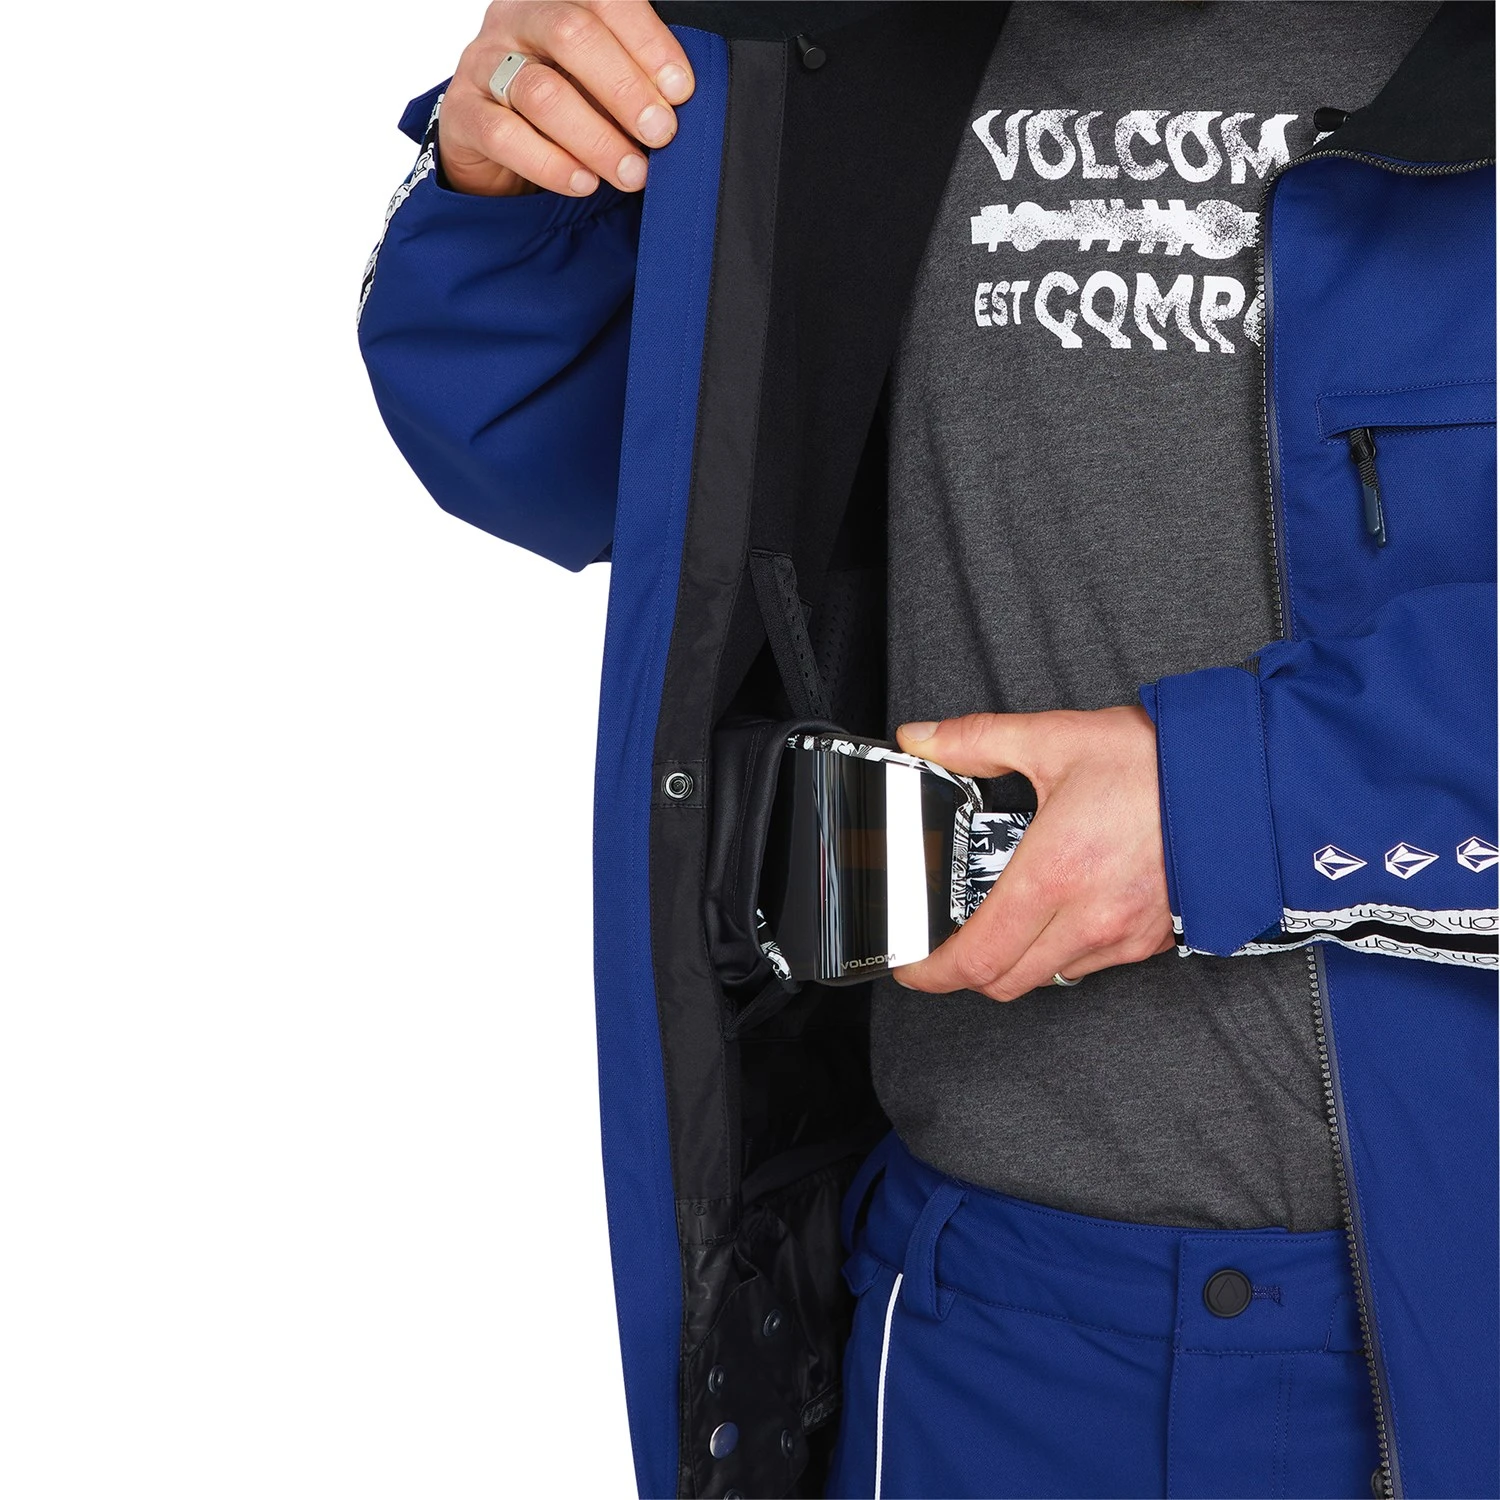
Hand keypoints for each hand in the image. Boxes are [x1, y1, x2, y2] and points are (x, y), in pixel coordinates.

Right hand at [438, 2, 695, 196]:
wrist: (491, 143)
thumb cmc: (561, 103)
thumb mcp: (598, 80)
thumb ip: (633, 77)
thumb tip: (681, 104)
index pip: (604, 0)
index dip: (647, 42)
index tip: (681, 90)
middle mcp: (516, 19)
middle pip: (571, 35)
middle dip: (625, 88)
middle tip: (661, 133)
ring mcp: (483, 64)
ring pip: (540, 91)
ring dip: (596, 137)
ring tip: (632, 173)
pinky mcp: (463, 114)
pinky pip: (504, 135)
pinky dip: (551, 163)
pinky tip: (584, 182)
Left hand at [892, 707, 1175, 1000]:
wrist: (1245, 779)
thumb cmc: (1159, 762)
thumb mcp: (1055, 738)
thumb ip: (976, 740)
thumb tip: (923, 739)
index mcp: (1055, 873)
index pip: (978, 955)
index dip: (933, 973)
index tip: (911, 967)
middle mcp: (1089, 917)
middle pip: (1005, 981)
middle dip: (965, 972)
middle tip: (946, 946)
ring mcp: (1123, 935)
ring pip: (1047, 978)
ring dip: (1014, 961)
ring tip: (1002, 918)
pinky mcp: (1149, 940)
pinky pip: (1089, 966)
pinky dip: (1060, 952)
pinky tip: (1056, 911)